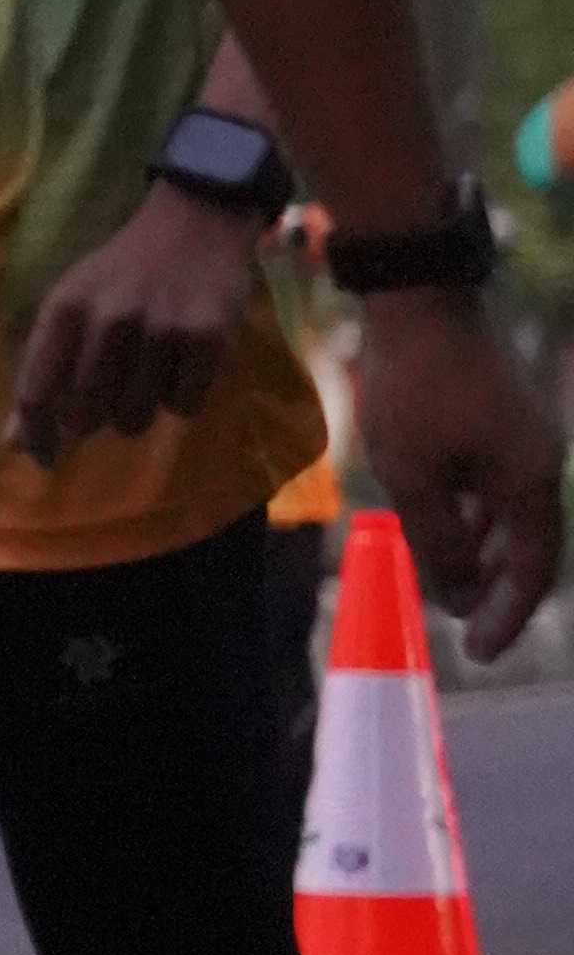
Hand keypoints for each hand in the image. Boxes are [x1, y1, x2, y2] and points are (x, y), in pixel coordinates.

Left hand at [3, 182, 267, 463]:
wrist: (195, 222)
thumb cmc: (122, 272)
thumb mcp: (70, 305)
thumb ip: (41, 370)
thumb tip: (12, 443)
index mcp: (64, 308)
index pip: (37, 393)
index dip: (37, 435)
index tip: (46, 456)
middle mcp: (108, 319)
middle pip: (86, 416)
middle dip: (95, 418)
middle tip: (110, 391)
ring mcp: (160, 329)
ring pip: (135, 418)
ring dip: (138, 407)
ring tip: (147, 369)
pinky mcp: (207, 338)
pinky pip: (183, 406)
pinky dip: (181, 396)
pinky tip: (181, 361)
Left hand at [352, 296, 563, 663]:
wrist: (419, 301)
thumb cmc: (413, 390)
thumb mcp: (413, 477)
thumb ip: (439, 542)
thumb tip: (459, 596)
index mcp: (531, 482)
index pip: (532, 571)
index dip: (505, 616)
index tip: (479, 653)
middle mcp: (541, 462)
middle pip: (531, 548)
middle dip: (499, 592)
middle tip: (467, 629)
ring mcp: (526, 437)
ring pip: (514, 516)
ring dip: (487, 555)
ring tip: (455, 587)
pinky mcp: (504, 419)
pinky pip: (500, 486)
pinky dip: (480, 518)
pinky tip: (452, 529)